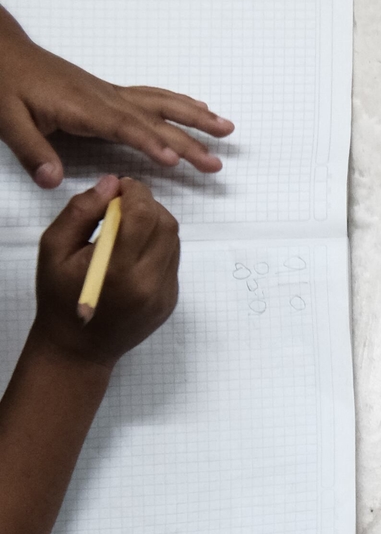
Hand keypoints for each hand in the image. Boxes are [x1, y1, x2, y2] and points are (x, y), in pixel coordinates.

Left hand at [0, 7, 231, 186]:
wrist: (4, 51)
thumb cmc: (5, 82)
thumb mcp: (7, 118)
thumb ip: (31, 150)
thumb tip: (53, 181)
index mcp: (82, 107)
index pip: (124, 127)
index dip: (150, 143)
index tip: (175, 161)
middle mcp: (104, 98)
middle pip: (155, 119)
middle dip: (189, 141)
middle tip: (216, 163)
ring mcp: (111, 94)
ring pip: (161, 104)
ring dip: (195, 117)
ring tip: (226, 128)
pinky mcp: (110, 93)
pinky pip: (153, 97)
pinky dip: (179, 103)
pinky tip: (196, 108)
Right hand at [32, 175, 178, 363]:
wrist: (78, 349)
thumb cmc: (58, 298)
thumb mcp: (54, 249)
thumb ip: (81, 212)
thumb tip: (110, 185)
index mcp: (118, 270)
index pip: (144, 216)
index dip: (136, 192)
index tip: (122, 186)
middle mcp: (149, 283)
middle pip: (166, 225)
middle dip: (148, 204)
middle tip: (124, 202)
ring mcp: (164, 294)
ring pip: (174, 242)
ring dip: (155, 223)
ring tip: (127, 225)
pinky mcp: (170, 301)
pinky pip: (172, 261)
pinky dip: (158, 245)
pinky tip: (133, 250)